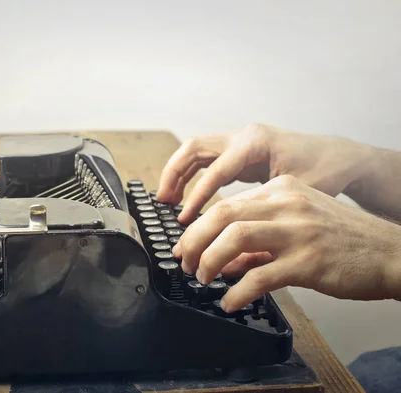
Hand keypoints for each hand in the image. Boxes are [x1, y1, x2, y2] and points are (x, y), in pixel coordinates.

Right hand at [157, 123, 373, 223]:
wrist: (339, 156)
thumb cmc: (325, 173)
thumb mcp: (298, 194)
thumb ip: (264, 214)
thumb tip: (235, 245)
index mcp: (255, 143)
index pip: (215, 170)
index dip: (197, 196)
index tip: (185, 219)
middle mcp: (243, 137)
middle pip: (193, 148)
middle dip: (174, 174)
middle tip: (163, 202)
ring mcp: (239, 140)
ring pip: (194, 150)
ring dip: (177, 173)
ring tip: (167, 200)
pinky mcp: (238, 150)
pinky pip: (206, 159)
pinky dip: (192, 176)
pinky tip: (187, 196)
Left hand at [172, 175, 400, 312]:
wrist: (392, 253)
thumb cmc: (343, 241)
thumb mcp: (298, 226)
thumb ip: (259, 240)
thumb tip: (224, 261)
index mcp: (282, 190)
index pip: (226, 204)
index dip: (197, 228)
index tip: (186, 247)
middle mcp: (287, 204)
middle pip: (221, 215)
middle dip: (194, 242)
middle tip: (187, 264)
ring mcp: (298, 231)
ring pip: (234, 238)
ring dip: (210, 261)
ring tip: (203, 279)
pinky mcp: (308, 262)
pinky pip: (259, 277)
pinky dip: (237, 292)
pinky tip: (230, 302)